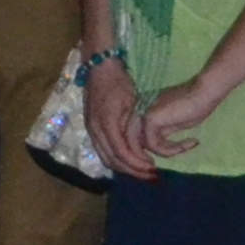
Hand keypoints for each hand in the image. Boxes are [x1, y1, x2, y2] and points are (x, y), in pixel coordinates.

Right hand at [87, 57, 159, 181]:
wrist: (99, 68)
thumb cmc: (118, 82)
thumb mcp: (130, 103)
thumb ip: (131, 127)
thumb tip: (137, 148)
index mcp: (106, 124)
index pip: (121, 153)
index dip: (137, 164)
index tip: (153, 168)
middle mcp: (95, 130)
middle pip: (112, 160)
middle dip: (132, 171)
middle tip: (150, 175)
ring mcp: (91, 129)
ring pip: (106, 158)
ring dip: (124, 168)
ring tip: (141, 170)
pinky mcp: (91, 128)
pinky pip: (102, 150)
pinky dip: (116, 160)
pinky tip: (129, 160)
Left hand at [124, 66, 224, 173]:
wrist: (204, 92)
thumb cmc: (193, 105)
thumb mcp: (173, 123)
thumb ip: (161, 133)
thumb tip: (156, 149)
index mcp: (140, 110)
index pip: (131, 136)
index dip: (140, 152)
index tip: (156, 161)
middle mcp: (137, 110)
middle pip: (129, 141)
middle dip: (139, 159)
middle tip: (154, 169)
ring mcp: (141, 113)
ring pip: (139, 145)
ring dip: (158, 155)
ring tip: (176, 154)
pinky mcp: (151, 119)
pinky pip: (154, 145)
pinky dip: (171, 150)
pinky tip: (190, 143)